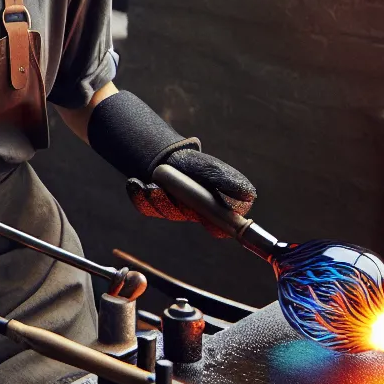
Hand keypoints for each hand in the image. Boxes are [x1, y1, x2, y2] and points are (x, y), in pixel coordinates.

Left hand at [125, 147, 256, 238]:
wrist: (170, 156)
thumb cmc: (198, 165)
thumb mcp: (214, 170)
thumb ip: (228, 182)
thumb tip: (249, 195)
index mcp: (215, 209)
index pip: (220, 227)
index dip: (212, 223)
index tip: (201, 212)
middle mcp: (195, 214)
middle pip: (184, 215)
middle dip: (172, 202)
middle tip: (162, 188)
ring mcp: (175, 212)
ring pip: (165, 211)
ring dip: (156, 196)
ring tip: (150, 183)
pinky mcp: (156, 208)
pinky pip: (147, 208)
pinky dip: (139, 195)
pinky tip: (135, 183)